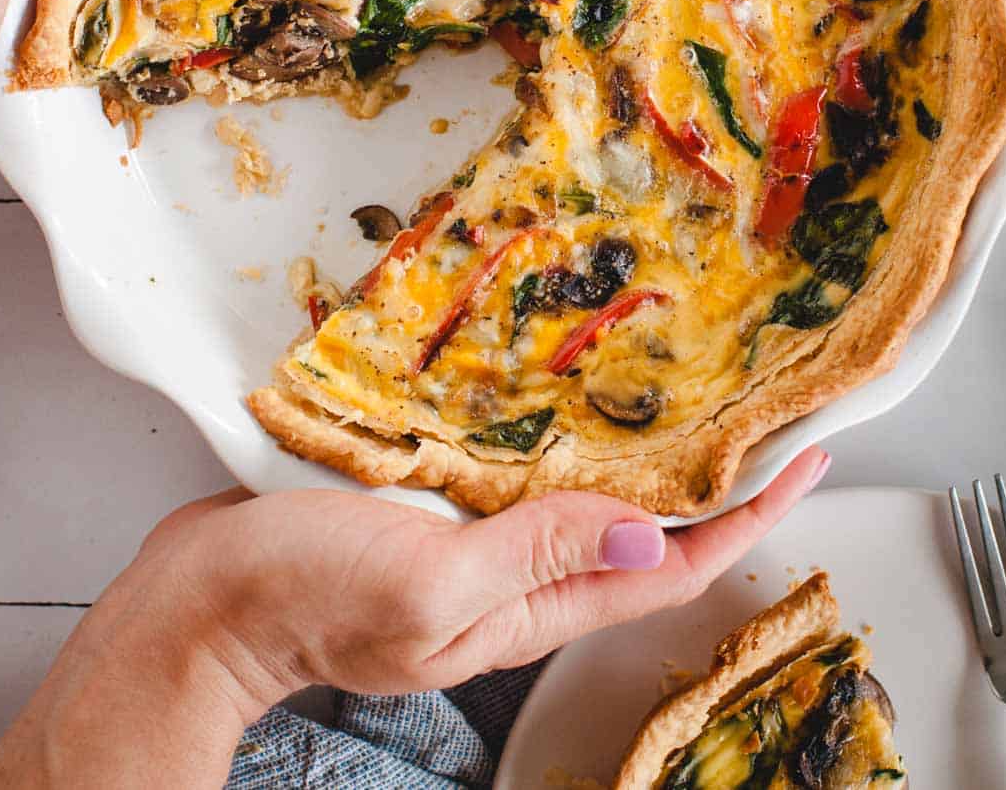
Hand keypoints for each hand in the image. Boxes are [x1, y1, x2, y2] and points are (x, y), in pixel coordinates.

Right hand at [0, 448, 828, 788]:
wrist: (201, 598)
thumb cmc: (303, 594)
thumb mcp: (431, 582)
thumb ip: (537, 555)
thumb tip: (653, 539)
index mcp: (529, 608)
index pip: (669, 570)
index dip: (746, 520)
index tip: (804, 463)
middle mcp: (515, 577)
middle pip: (640, 535)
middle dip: (710, 485)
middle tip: (760, 417)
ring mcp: (472, 541)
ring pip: (580, 498)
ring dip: (640, 456)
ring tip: (687, 397)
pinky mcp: (430, 506)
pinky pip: (516, 474)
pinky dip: (557, 438)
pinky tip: (560, 397)